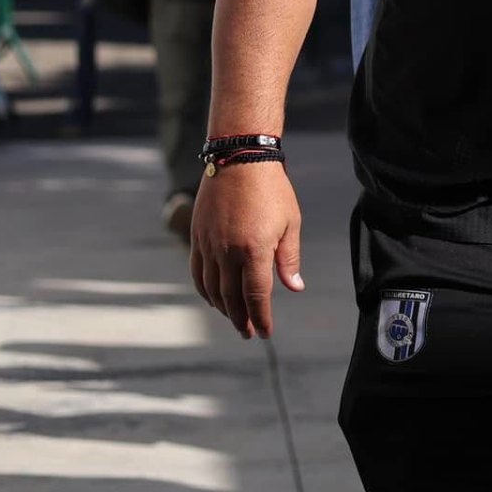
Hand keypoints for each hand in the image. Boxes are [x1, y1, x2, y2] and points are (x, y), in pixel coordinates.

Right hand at [189, 162, 304, 338]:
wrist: (240, 159)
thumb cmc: (272, 190)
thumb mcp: (290, 223)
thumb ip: (289, 259)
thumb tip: (294, 288)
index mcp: (254, 250)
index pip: (256, 296)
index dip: (261, 317)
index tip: (266, 333)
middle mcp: (227, 252)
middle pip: (231, 298)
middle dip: (242, 319)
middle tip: (250, 332)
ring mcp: (209, 245)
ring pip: (211, 288)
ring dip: (222, 308)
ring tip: (235, 318)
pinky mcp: (197, 236)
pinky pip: (197, 272)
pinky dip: (204, 290)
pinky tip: (213, 297)